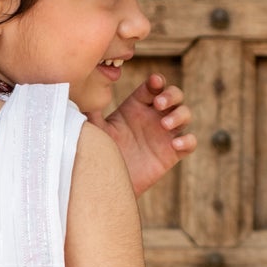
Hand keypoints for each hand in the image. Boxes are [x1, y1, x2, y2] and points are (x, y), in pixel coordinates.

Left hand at [84, 70, 195, 195]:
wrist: (109, 185)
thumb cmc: (101, 153)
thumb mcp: (96, 131)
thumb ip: (92, 114)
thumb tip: (77, 93)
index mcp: (136, 106)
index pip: (152, 86)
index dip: (157, 82)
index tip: (154, 83)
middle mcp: (153, 116)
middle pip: (174, 95)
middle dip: (171, 94)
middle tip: (159, 104)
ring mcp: (165, 134)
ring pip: (185, 114)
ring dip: (180, 115)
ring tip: (165, 124)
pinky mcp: (173, 153)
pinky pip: (190, 142)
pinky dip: (188, 140)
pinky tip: (176, 144)